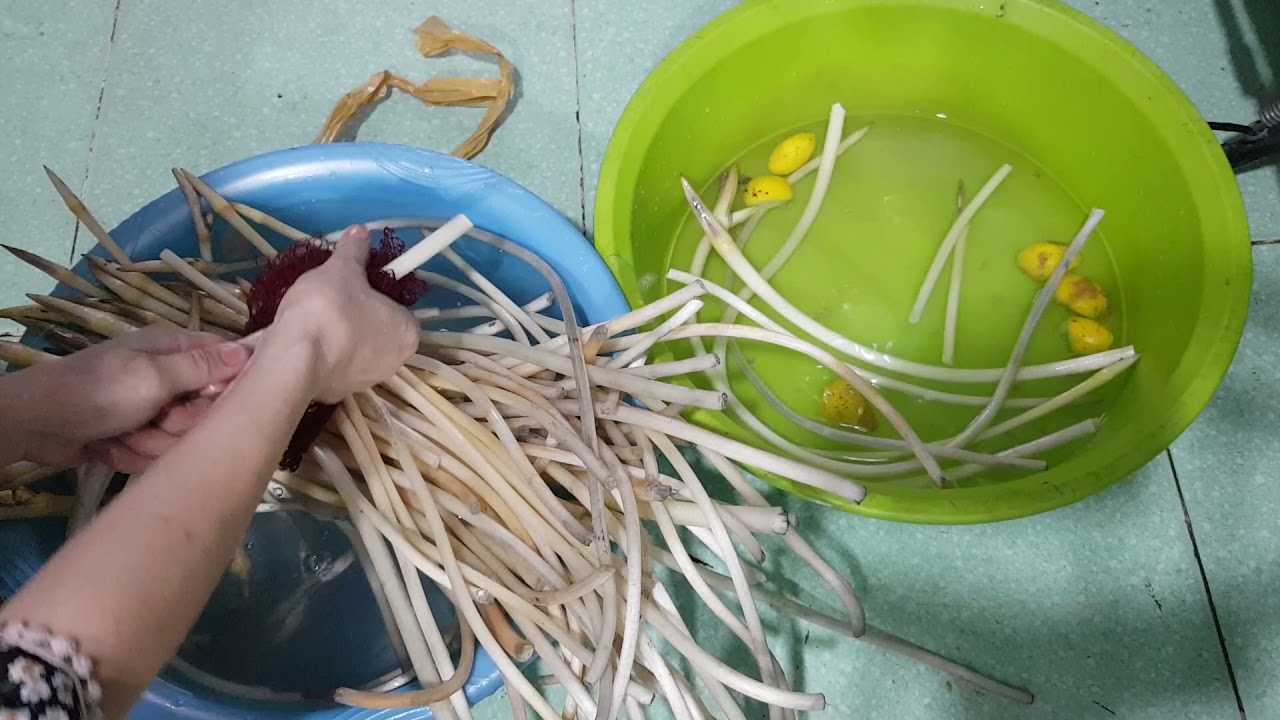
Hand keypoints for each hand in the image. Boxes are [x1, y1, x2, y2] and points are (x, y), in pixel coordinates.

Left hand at [1, 326, 250, 471]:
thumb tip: (250, 350)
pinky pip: (158, 453)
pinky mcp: (136, 435)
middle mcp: (168, 377)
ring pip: (182, 437)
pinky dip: (135, 454)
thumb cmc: (97, 392)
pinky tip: (114, 447)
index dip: (229, 386)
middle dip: (182, 423)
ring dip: (154, 442)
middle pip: (208, 408)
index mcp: (174, 350)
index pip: (227, 363)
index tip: (215, 401)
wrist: (36, 425)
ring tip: (126, 434)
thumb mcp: (154, 377)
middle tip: (158, 419)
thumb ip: (203, 367)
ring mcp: (151, 408)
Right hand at [260, 225, 418, 402]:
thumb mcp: (340, 270)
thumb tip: (361, 230)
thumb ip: (353, 251)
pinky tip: (305, 339)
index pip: (396, 305)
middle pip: (376, 327)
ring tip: (313, 317)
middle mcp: (396, 360)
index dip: (373, 290)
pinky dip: (323, 351)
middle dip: (355, 313)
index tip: (350, 283)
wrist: (293, 359)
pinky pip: (334, 364)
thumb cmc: (328, 309)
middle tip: (329, 297)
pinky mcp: (340, 392)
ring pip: (354, 347)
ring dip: (338, 333)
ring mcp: (368, 380)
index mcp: (408, 332)